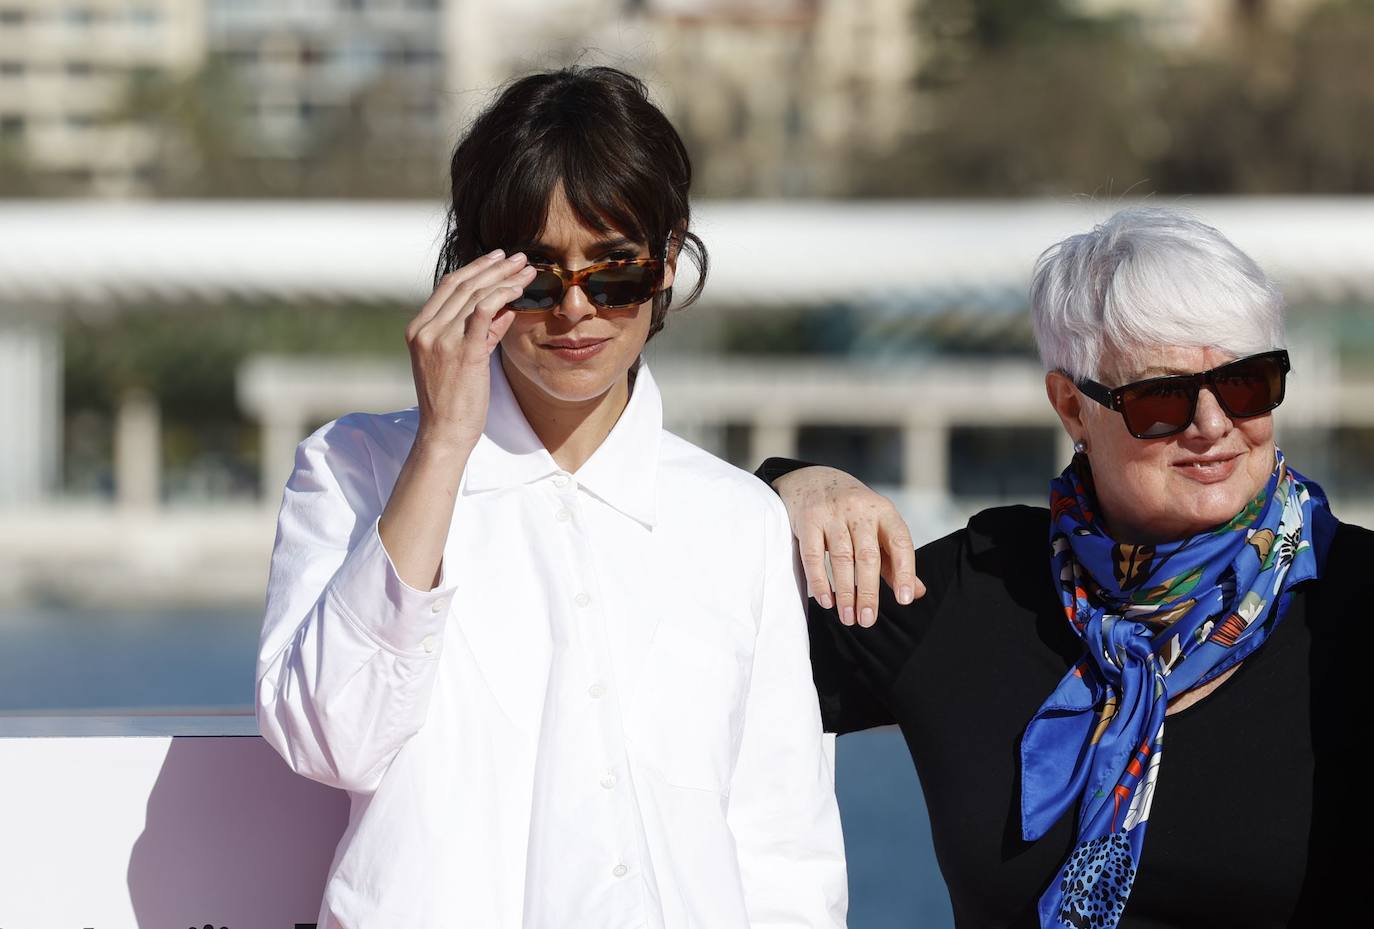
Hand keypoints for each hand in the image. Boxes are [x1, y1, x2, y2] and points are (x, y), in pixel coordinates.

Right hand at [404, 249, 535, 452]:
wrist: (443, 434)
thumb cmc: (452, 403)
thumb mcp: (460, 362)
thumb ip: (479, 335)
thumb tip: (502, 312)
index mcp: (419, 329)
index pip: (447, 287)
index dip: (474, 269)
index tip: (497, 259)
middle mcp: (426, 330)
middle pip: (462, 284)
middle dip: (493, 266)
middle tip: (518, 256)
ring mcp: (442, 340)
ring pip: (475, 294)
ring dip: (504, 277)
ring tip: (526, 268)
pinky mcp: (463, 352)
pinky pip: (484, 312)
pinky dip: (503, 295)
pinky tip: (519, 289)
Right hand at [773, 466, 924, 626]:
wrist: (814, 479)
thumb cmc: (853, 512)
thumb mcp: (878, 528)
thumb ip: (895, 561)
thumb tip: (916, 593)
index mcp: (884, 511)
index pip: (900, 543)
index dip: (905, 572)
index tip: (905, 600)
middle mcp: (860, 510)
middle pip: (867, 556)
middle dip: (869, 592)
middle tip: (868, 620)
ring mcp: (832, 513)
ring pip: (841, 558)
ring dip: (845, 592)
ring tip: (848, 617)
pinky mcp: (808, 520)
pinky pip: (813, 555)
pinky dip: (819, 581)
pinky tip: (826, 601)